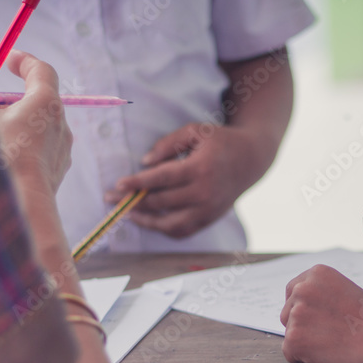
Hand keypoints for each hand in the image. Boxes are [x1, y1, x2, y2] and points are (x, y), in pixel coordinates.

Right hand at [0, 50, 72, 207]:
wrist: (19, 210)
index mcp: (46, 104)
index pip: (42, 71)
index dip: (25, 62)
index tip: (10, 60)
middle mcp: (60, 125)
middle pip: (38, 102)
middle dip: (13, 100)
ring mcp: (62, 151)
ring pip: (37, 129)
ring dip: (16, 127)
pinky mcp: (58, 173)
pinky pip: (39, 151)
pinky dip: (22, 149)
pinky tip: (1, 162)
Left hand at [108, 122, 265, 238]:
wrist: (251, 160)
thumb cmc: (220, 141)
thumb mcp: (195, 131)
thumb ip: (168, 144)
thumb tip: (145, 163)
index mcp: (199, 168)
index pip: (162, 179)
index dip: (138, 183)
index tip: (118, 185)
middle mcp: (204, 193)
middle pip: (161, 202)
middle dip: (133, 201)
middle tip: (111, 199)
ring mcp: (208, 210)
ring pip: (170, 224)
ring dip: (146, 221)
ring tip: (128, 213)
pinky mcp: (210, 219)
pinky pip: (183, 231)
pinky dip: (164, 229)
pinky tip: (149, 220)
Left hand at [281, 265, 362, 362]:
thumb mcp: (344, 290)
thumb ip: (321, 293)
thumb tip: (301, 305)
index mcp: (315, 274)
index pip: (293, 292)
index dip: (306, 309)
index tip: (322, 318)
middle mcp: (302, 289)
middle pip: (287, 313)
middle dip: (304, 326)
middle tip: (331, 333)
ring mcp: (296, 313)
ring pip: (290, 334)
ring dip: (306, 342)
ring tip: (332, 342)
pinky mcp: (294, 338)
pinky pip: (290, 354)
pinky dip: (304, 359)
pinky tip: (326, 354)